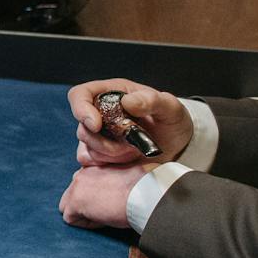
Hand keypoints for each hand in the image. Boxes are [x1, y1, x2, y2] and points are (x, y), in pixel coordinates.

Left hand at [58, 163, 149, 230]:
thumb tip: (119, 188)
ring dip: (85, 214)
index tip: (113, 199)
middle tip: (109, 207)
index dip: (97, 196)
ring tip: (107, 213)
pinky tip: (104, 219)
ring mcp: (76, 187)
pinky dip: (87, 224)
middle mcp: (81, 173)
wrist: (145, 193)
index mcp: (95, 165)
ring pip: (69, 207)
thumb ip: (115, 177)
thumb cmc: (145, 185)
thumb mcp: (129, 174)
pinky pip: (72, 219)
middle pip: (73, 194)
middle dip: (87, 204)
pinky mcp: (74, 203)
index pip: (85, 183)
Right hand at [66, 79, 191, 165]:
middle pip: (82, 127)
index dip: (81, 109)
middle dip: (103, 142)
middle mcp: (100, 112)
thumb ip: (152, 100)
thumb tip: (128, 102)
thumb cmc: (171, 120)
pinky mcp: (100, 154)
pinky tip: (126, 161)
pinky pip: (90, 162)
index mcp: (111, 93)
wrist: (177, 145)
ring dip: (109, 154)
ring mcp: (98, 135)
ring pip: (86, 147)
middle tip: (130, 146)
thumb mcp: (170, 107)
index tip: (96, 125)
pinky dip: (106, 164)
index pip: (80, 95)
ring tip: (133, 152)